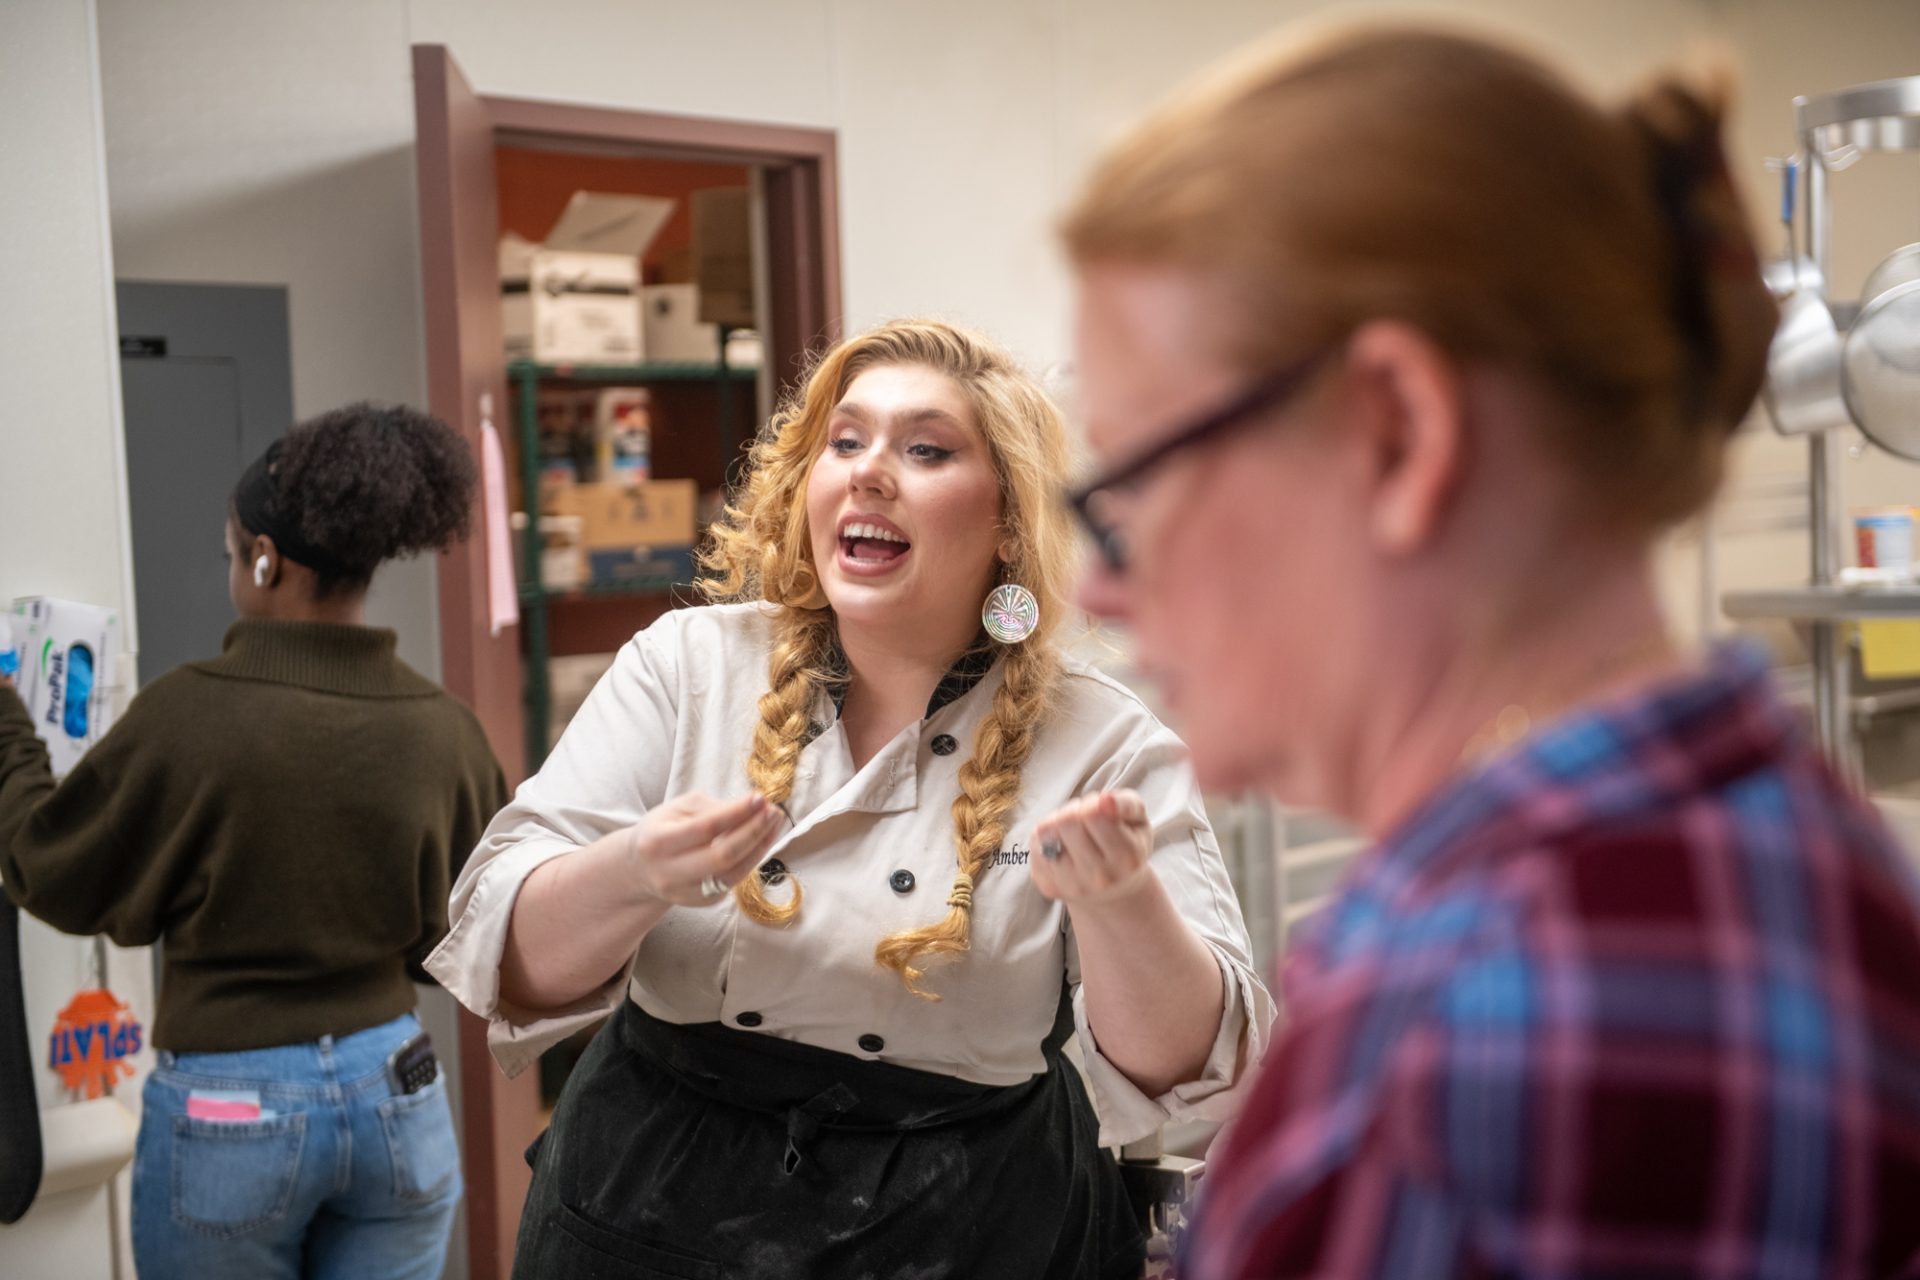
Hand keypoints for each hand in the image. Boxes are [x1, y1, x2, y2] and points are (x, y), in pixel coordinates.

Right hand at [623, 792, 782, 907]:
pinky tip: (762, 841)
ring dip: (760, 846)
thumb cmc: (663, 830)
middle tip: (774, 812)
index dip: (736, 813)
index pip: (705, 828)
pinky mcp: (702, 903)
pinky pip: (734, 881)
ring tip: (774, 823)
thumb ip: (712, 807)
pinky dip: (752, 859)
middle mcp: (669, 872)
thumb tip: (752, 806)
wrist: (641, 868)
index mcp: (657, 842)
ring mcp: (686, 893)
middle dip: (754, 831)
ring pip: (733, 873)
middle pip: (722, 855)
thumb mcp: (678, 809)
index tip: (759, 798)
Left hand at [1028, 790, 1154, 906]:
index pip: (1094, 814)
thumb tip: (1105, 800)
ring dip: (1056, 822)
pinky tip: (1061, 846)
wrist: (1114, 892)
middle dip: (1073, 810)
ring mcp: (1071, 885)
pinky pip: (1034, 845)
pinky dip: (1044, 838)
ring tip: (1071, 831)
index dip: (1093, 802)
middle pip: (1066, 820)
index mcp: (1127, 858)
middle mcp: (1099, 877)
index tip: (1099, 809)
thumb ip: (1128, 804)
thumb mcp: (1139, 822)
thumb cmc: (1127, 846)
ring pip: (1044, 832)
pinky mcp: (1048, 887)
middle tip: (1084, 819)